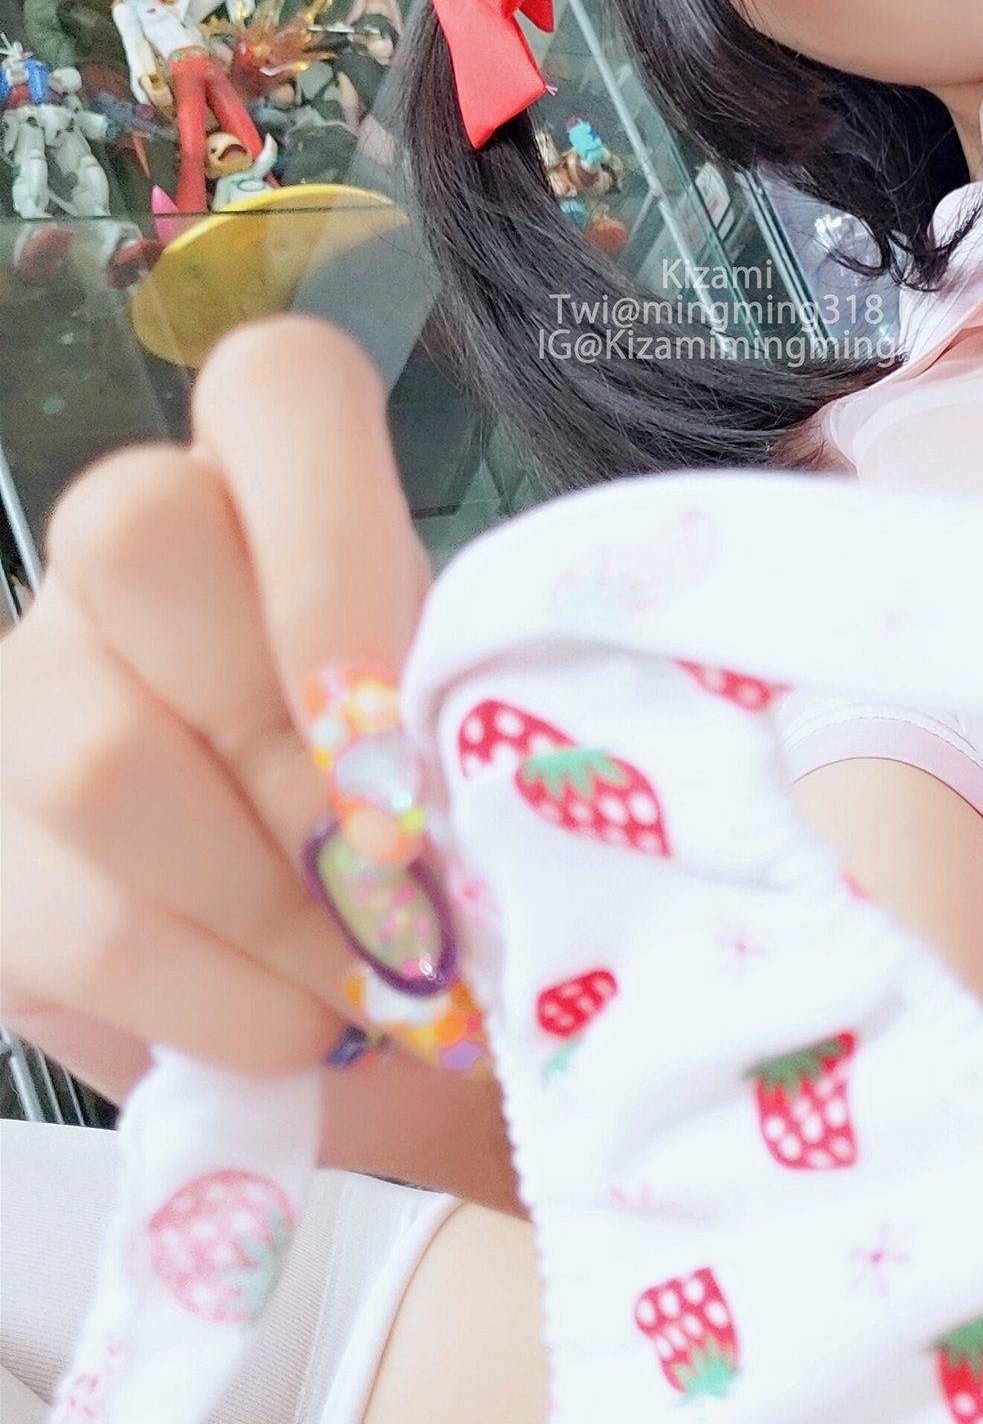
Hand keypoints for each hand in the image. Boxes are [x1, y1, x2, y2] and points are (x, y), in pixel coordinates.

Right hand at [0, 317, 521, 1208]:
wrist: (358, 1029)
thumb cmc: (449, 867)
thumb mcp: (488, 780)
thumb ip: (491, 747)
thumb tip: (495, 819)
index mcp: (278, 504)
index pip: (275, 390)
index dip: (331, 541)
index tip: (399, 722)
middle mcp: (125, 571)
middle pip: (133, 535)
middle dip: (291, 745)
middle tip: (397, 873)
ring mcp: (25, 702)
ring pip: (99, 756)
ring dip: (274, 905)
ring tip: (373, 983)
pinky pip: (85, 925)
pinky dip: (225, 1004)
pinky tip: (295, 1033)